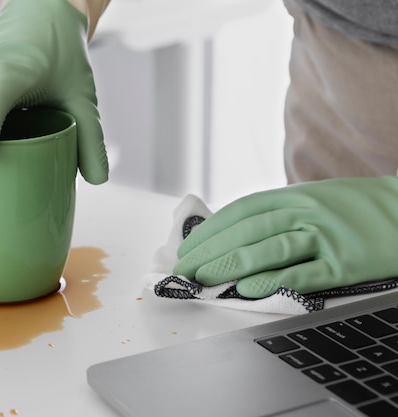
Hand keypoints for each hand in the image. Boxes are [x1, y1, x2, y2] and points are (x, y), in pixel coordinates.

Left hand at [173, 176, 397, 297]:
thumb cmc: (352, 209)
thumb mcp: (311, 199)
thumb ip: (275, 213)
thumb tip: (229, 236)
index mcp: (294, 194)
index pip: (240, 212)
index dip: (209, 231)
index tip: (186, 249)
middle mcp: (306, 211)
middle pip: (247, 231)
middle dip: (209, 251)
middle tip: (184, 270)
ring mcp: (326, 236)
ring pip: (269, 249)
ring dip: (231, 265)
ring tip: (203, 280)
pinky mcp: (345, 264)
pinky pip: (303, 273)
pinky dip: (273, 281)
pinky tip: (247, 290)